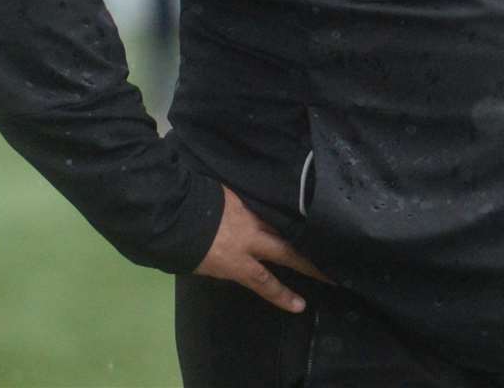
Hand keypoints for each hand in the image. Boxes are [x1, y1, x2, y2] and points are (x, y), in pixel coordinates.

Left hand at [195, 186, 327, 312]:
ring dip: (296, 231)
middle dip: (307, 261)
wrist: (174, 212)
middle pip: (284, 251)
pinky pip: (265, 207)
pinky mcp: (242, 198)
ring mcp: (248, 215)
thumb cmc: (182, 247)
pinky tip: (288, 209)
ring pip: (278, 224)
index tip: (301, 305)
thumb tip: (236, 262)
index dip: (282, 294)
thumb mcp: (205, 266)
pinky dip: (277, 212)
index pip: (265, 281)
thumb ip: (227, 264)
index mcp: (237, 260)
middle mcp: (249, 238)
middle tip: (328, 268)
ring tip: (316, 235)